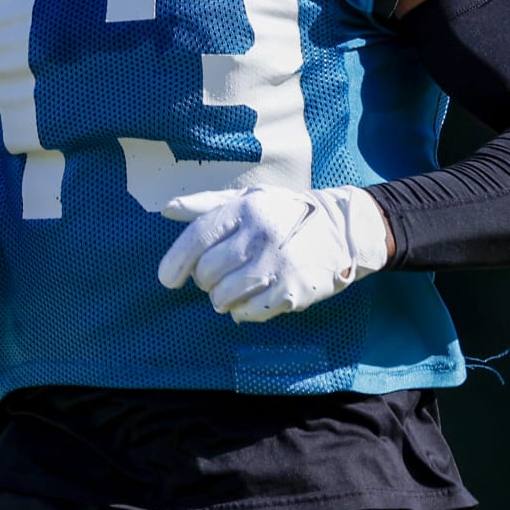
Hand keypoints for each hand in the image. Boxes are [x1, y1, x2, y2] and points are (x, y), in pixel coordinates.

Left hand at [157, 185, 390, 322]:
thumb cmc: (286, 213)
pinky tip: (251, 299)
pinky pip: (248, 313)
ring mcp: (278, 265)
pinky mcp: (292, 292)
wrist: (342, 230)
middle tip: (217, 275)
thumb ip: (206, 204)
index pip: (197, 238)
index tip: (168, 278)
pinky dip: (242, 311)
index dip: (176, 262)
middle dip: (205, 280)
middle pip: (207, 272)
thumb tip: (167, 210)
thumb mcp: (250, 197)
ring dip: (221, 298)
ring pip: (224, 297)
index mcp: (246, 209)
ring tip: (233, 288)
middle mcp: (261, 235)